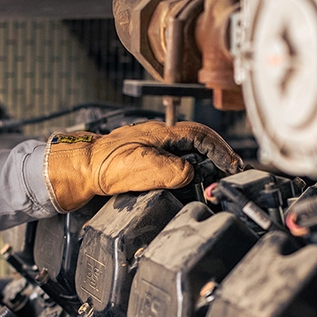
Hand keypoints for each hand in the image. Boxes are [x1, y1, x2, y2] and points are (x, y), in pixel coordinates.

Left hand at [44, 121, 243, 211]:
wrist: (82, 169)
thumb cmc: (106, 165)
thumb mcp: (144, 167)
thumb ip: (174, 171)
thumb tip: (191, 174)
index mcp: (163, 134)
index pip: (202, 136)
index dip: (221, 151)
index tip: (234, 166)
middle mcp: (159, 138)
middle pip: (198, 142)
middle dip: (217, 156)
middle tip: (230, 173)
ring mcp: (151, 148)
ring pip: (186, 152)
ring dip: (203, 164)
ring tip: (214, 179)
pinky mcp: (144, 160)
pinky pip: (173, 162)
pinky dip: (186, 171)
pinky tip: (188, 182)